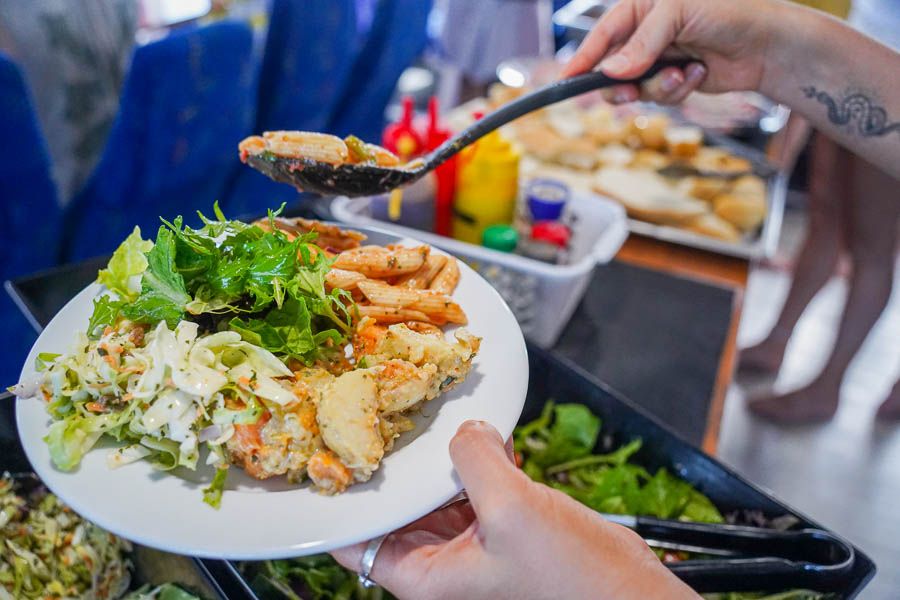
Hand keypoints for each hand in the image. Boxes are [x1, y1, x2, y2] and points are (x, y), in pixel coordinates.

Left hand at [333, 420, 696, 599]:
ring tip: (436, 416)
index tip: (331, 453)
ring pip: (435, 492)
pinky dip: (477, 460)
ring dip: (439, 458)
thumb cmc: (572, 583)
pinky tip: (487, 435)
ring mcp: (471, 542)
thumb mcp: (514, 511)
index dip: (342, 500)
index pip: (357, 542)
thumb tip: (464, 429)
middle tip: (385, 414)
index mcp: (426, 576)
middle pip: (395, 508)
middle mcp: (441, 562)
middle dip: (395, 466)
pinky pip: (473, 486)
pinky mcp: (501, 525)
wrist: (630, 596)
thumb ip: (476, 460)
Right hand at [562, 0, 779, 104]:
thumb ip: (642, 43)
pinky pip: (661, 97)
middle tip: (628, 93)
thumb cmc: (729, 12)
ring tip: (684, 73)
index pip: (603, 34)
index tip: (567, 79)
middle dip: (622, 84)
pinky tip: (699, 74)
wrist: (768, 43)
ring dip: (660, 87)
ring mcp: (660, 60)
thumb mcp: (679, 14)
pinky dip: (679, 90)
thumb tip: (610, 72)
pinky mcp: (675, 81)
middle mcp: (647, 35)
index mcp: (642, 8)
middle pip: (612, 69)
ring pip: (637, 88)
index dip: (583, 58)